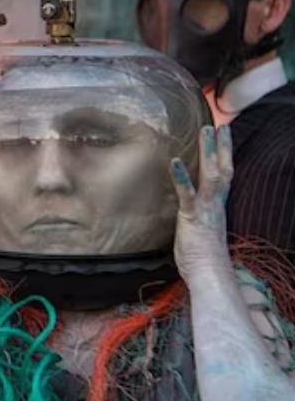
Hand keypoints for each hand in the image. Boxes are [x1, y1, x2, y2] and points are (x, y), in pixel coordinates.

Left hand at [171, 125, 233, 275]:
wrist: (210, 275)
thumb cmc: (203, 256)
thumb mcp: (200, 229)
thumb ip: (198, 214)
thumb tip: (191, 206)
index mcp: (217, 206)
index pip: (224, 175)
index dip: (225, 156)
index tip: (225, 137)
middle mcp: (215, 204)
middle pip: (222, 169)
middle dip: (221, 147)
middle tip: (219, 125)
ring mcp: (205, 209)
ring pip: (210, 175)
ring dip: (207, 152)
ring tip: (206, 130)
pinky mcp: (192, 217)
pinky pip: (188, 193)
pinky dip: (182, 176)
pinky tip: (175, 161)